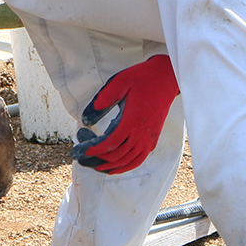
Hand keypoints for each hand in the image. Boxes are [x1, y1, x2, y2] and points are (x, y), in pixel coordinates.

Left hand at [70, 54, 178, 173]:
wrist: (166, 79)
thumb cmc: (141, 79)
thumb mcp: (118, 83)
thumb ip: (102, 101)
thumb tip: (85, 119)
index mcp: (133, 121)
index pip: (110, 143)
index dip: (94, 150)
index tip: (80, 150)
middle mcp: (142, 134)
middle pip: (117, 156)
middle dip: (96, 159)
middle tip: (79, 156)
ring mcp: (149, 138)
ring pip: (129, 161)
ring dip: (110, 167)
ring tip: (94, 166)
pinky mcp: (153, 139)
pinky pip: (139, 159)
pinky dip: (126, 166)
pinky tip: (114, 166)